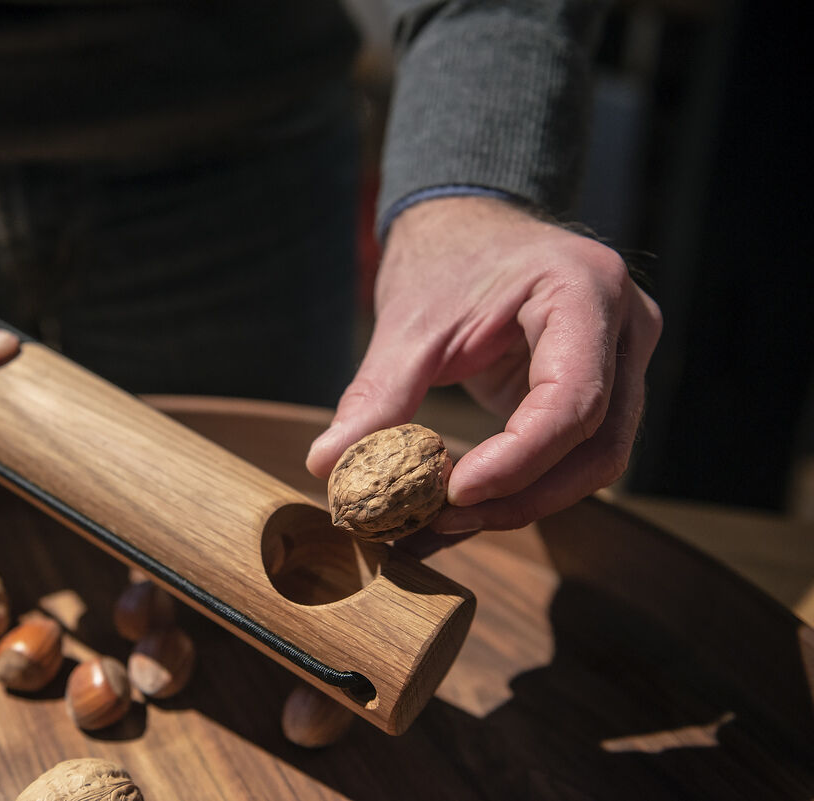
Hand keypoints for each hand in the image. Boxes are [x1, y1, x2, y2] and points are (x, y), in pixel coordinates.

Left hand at [306, 195, 661, 532]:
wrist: (467, 227)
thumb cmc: (445, 259)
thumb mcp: (409, 323)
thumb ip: (377, 395)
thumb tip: (328, 465)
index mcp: (586, 291)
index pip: (574, 397)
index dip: (520, 459)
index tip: (455, 493)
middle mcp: (625, 329)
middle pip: (598, 444)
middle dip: (521, 495)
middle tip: (439, 520)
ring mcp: (622, 362)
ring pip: (593, 463)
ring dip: (519, 503)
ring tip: (436, 524)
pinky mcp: (599, 392)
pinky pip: (569, 456)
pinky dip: (515, 489)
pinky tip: (455, 515)